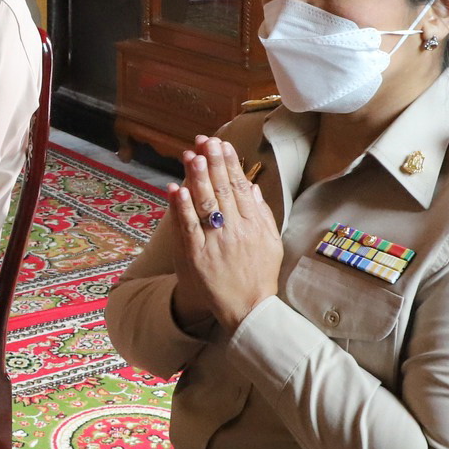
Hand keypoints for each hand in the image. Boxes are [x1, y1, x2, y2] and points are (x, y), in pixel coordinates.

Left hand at [167, 137, 282, 332]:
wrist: (249, 309)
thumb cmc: (260, 274)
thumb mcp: (271, 242)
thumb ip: (262, 214)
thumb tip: (254, 188)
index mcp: (254, 225)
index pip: (240, 187)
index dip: (230, 164)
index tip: (223, 144)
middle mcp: (236, 230)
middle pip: (223, 190)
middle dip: (213, 162)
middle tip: (206, 140)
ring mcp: (216, 243)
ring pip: (206, 204)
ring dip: (197, 178)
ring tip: (191, 155)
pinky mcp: (198, 256)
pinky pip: (189, 228)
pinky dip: (182, 208)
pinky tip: (177, 189)